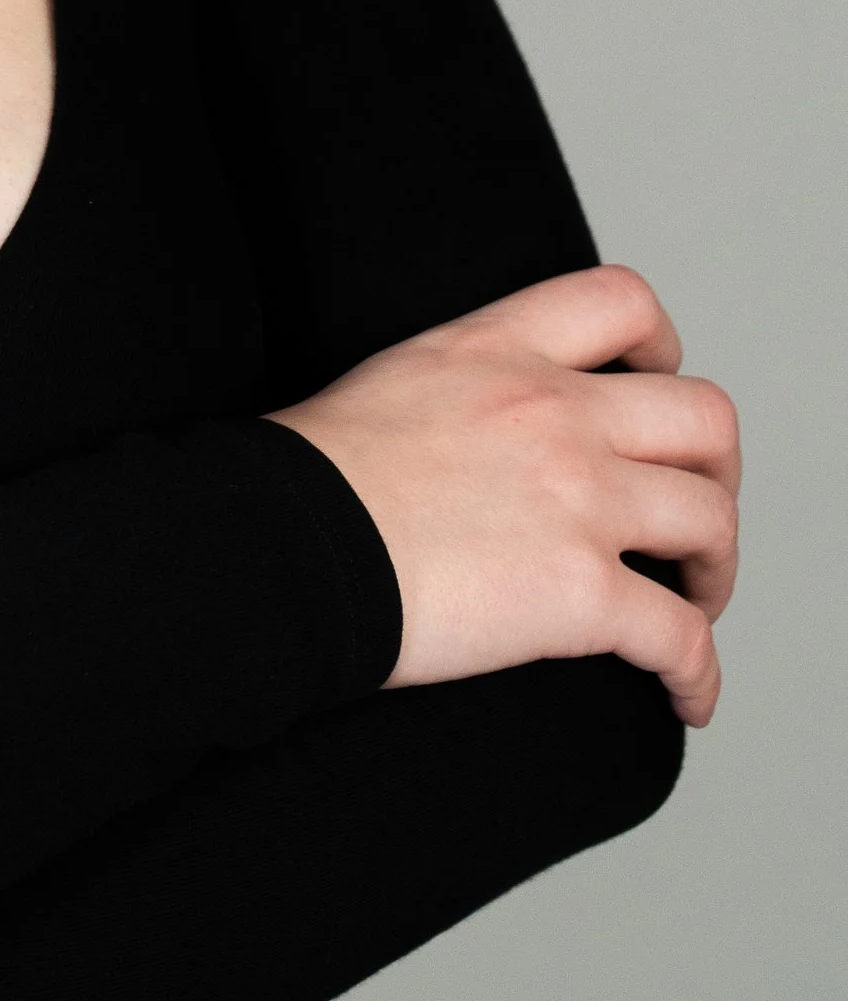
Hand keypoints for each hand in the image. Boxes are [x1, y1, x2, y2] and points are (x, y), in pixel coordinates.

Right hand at [271, 265, 740, 726]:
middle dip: (717, 472)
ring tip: (694, 604)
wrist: (283, 542)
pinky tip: (686, 697)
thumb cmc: (310, 477)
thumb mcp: (392, 380)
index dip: (664, 351)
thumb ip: (462, 386)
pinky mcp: (580, 591)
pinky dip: (699, 676)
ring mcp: (578, 499)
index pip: (623, 303)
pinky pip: (682, 639)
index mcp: (501, 349)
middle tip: (691, 515)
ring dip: (716, 571)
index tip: (657, 389)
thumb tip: (477, 435)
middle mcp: (555, 410)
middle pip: (705, 418)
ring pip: (712, 522)